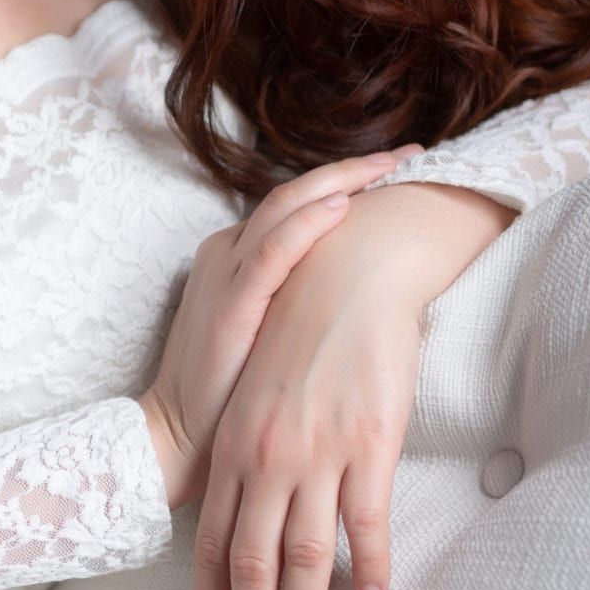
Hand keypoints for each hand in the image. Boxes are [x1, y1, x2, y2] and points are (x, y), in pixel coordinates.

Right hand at [137, 145, 424, 503]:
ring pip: (285, 207)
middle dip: (355, 169)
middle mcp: (228, 253)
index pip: (296, 205)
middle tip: (410, 153)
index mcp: (236, 257)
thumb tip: (362, 290)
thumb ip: (301, 303)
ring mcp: (226, 274)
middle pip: (295, 192)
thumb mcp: (271, 334)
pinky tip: (343, 206)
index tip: (397, 171)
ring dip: (341, 181)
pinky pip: (271, 253)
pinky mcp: (229, 304)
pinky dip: (307, 226)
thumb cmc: (230, 395)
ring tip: (390, 164)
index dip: (347, 182)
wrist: (179, 437)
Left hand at [190, 240, 427, 589]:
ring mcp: (317, 455)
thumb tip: (242, 499)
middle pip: (253, 561)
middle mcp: (266, 458)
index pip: (212, 540)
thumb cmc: (297, 327)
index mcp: (233, 447)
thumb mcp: (252, 390)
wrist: (346, 275)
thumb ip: (243, 447)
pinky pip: (366, 525)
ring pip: (306, 556)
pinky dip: (369, 568)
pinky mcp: (368, 446)